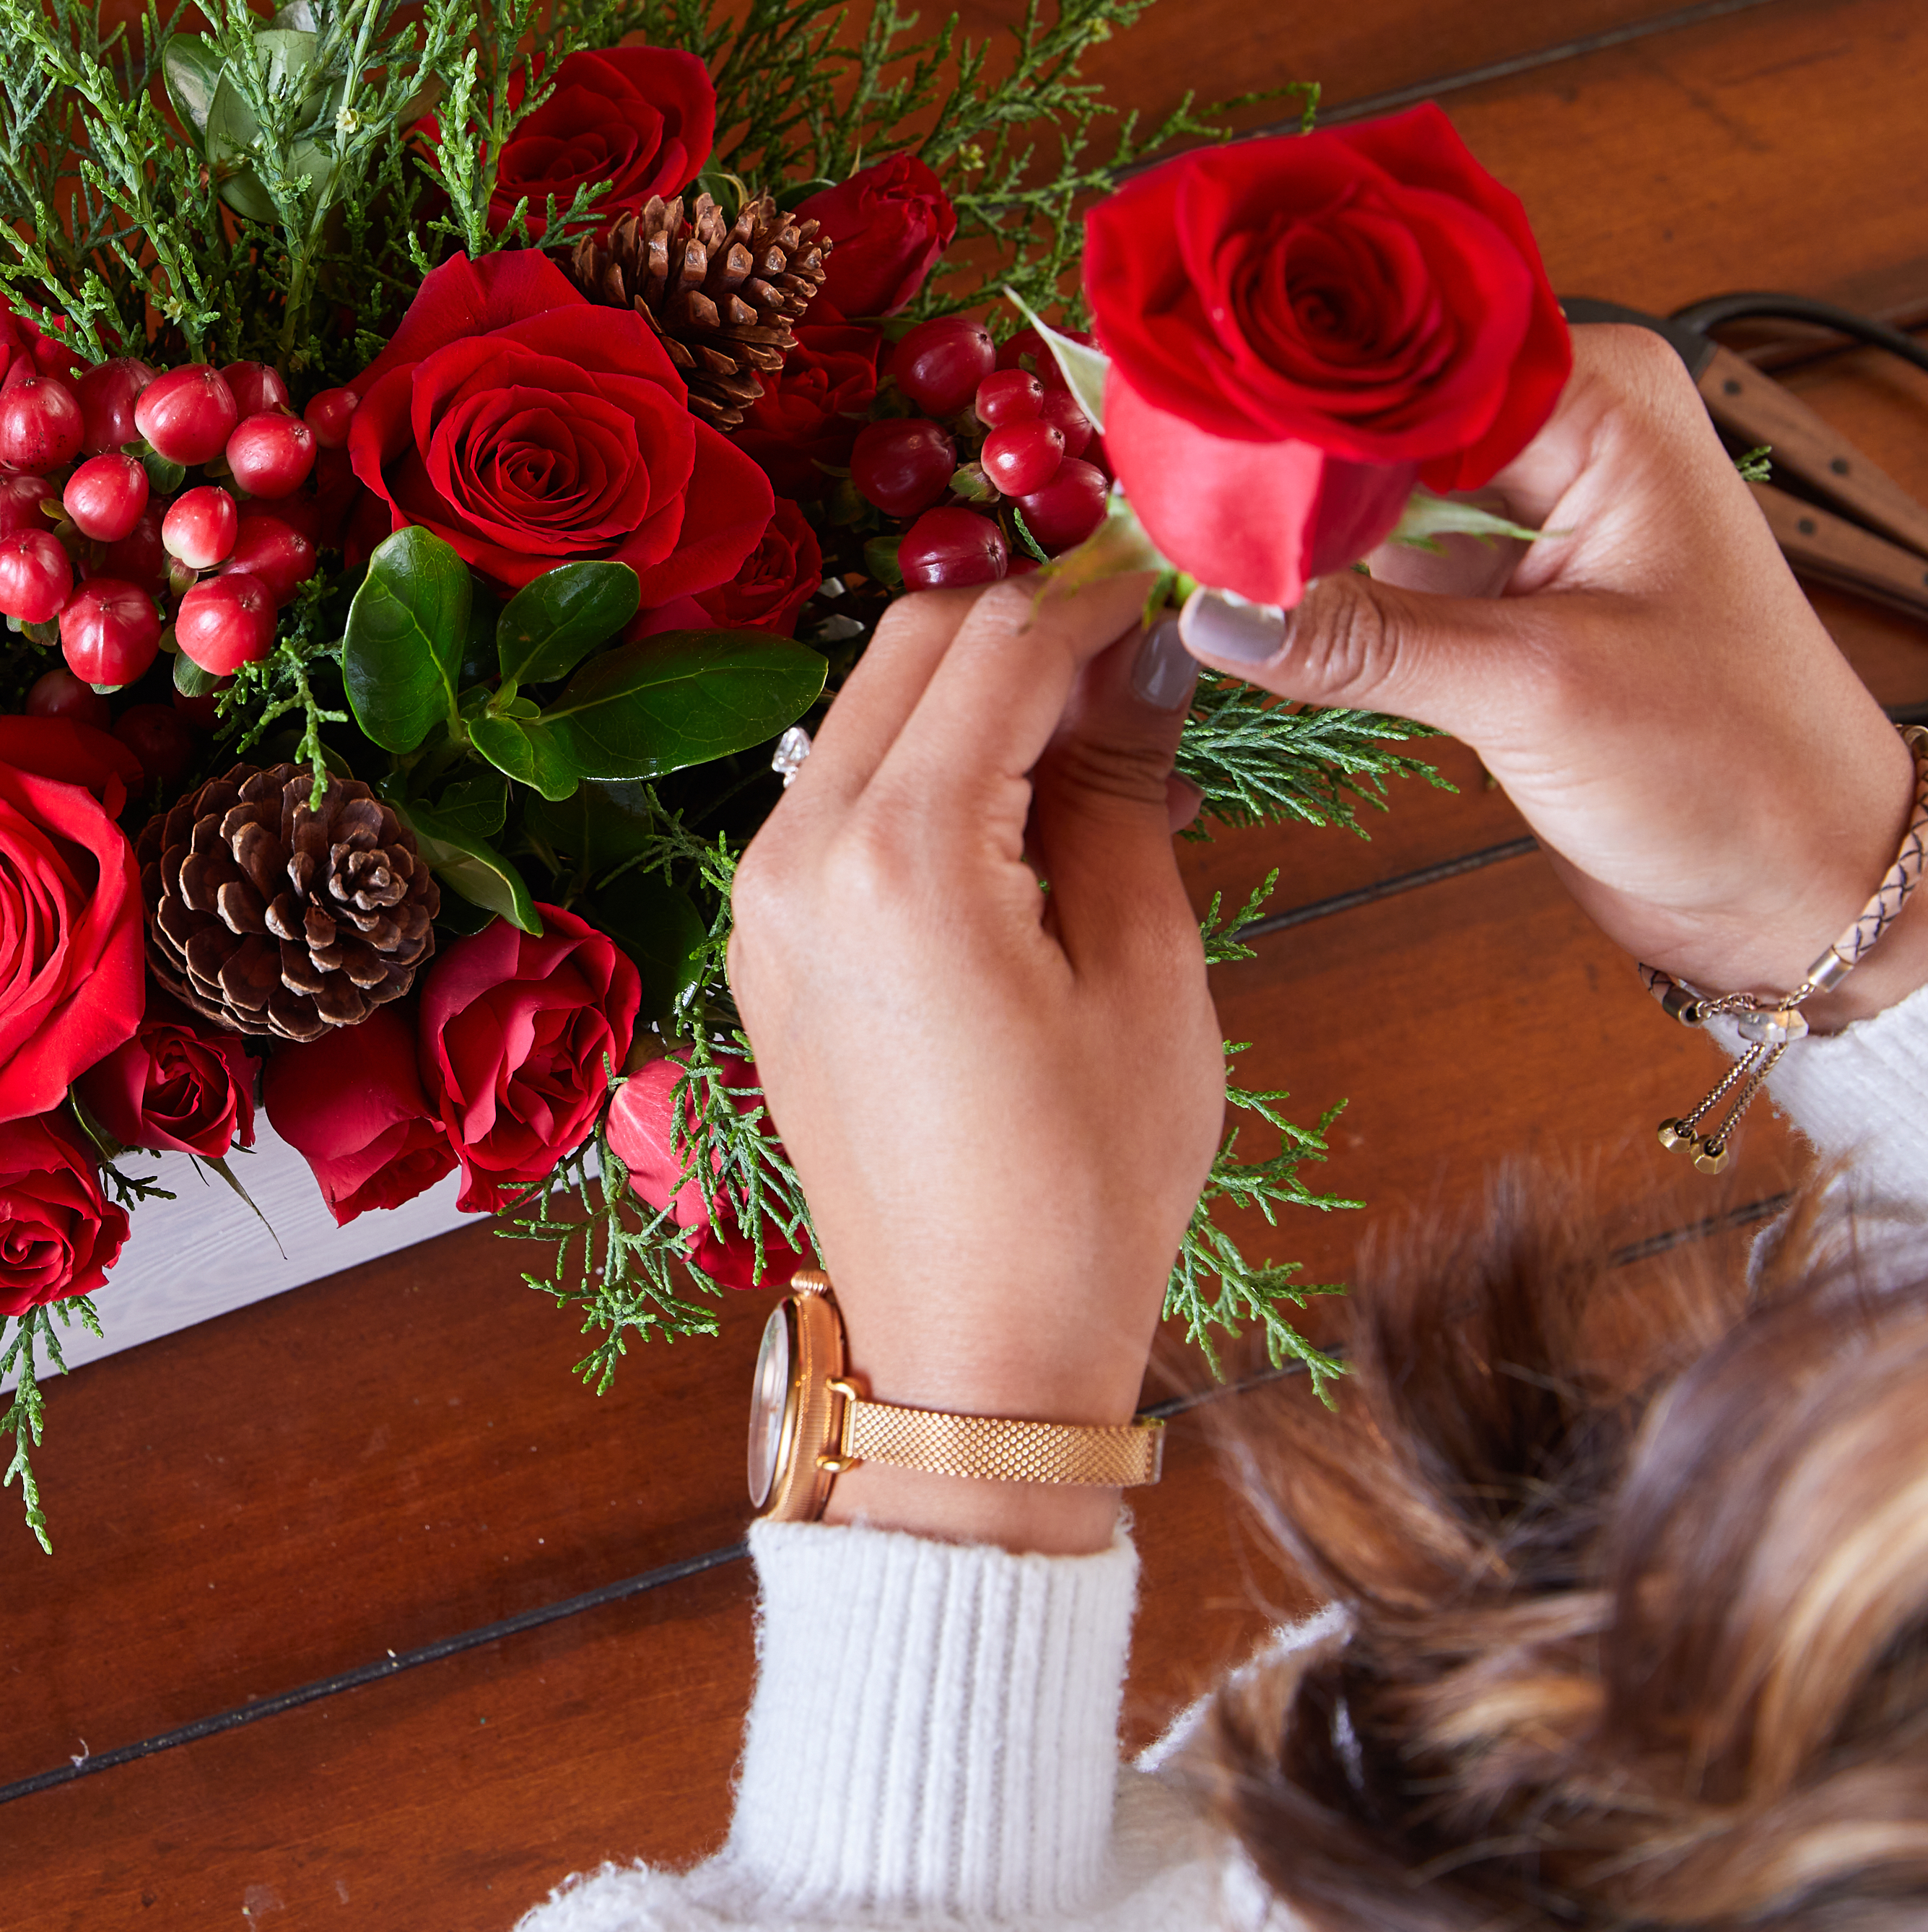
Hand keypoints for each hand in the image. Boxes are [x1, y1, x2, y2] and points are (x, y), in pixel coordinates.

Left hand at [729, 573, 1220, 1554]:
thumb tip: (1137, 654)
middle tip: (1133, 641)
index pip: (996, 641)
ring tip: (1089, 726)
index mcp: (903, 857)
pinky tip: (1012, 798)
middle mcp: (799, 854)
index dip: (1092, 592)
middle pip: (906, 645)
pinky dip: (919, 759)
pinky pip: (834, 792)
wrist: (971, 1348)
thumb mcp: (1140, 969)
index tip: (1169, 583)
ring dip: (965, 686)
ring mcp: (762, 898)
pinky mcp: (762, 939)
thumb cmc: (1082, 1185)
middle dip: (1021, 619)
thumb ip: (1121, 787)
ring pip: (861, 709)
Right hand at [1179, 324, 1924, 1027]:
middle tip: (1132, 476)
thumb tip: (1208, 608)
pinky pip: (1359, 561)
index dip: (1279, 391)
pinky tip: (1215, 588)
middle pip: (1362, 413)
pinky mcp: (1482, 590)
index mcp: (1601, 403)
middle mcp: (1556, 436)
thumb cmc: (1738, 769)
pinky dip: (1295, 581)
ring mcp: (1516, 515)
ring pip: (1348, 487)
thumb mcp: (1538, 692)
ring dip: (1265, 521)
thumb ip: (1362, 643)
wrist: (1798, 883)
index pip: (1401, 361)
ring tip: (1150, 526)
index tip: (1162, 423)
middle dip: (1256, 451)